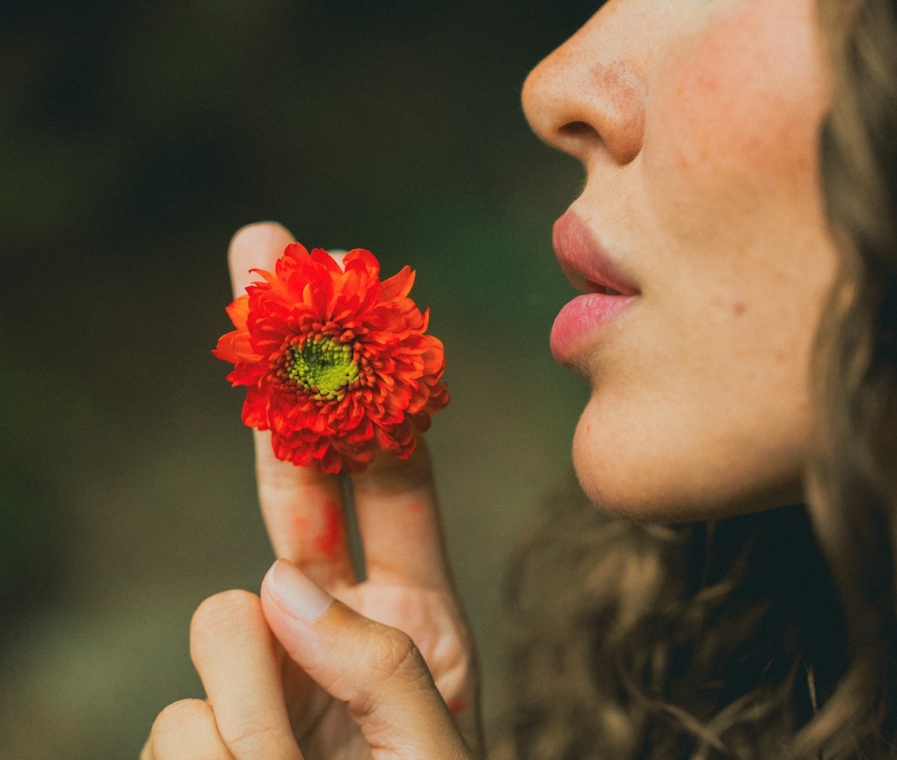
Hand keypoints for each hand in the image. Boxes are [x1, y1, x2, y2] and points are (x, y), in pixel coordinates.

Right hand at [142, 223, 479, 758]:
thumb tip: (272, 584)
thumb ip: (380, 660)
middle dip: (278, 367)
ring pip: (217, 629)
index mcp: (414, 615)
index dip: (367, 380)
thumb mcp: (436, 746)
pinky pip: (178, 726)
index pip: (388, 473)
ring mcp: (259, 678)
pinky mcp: (197, 736)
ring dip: (265, 712)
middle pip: (296, 482)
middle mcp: (332, 627)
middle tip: (258, 245)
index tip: (343, 287)